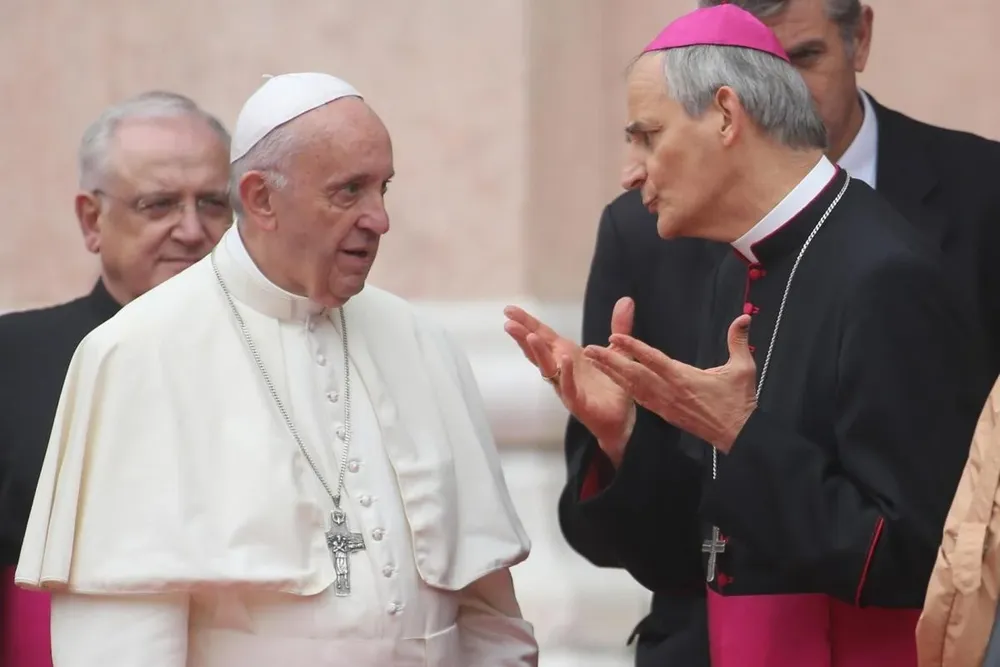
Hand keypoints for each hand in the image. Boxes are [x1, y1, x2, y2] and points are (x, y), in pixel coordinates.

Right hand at [503, 298, 636, 464]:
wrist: (621, 418)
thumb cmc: (612, 385)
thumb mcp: (617, 351)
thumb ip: (619, 326)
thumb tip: (626, 300)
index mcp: (567, 355)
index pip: (543, 335)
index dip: (527, 322)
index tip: (509, 310)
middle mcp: (561, 369)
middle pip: (538, 350)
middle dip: (523, 336)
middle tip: (508, 322)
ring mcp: (566, 386)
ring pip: (548, 368)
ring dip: (538, 353)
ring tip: (529, 337)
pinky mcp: (578, 402)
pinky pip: (569, 387)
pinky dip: (566, 373)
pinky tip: (563, 359)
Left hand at [583, 315, 756, 452]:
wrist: (737, 436)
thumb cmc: (739, 401)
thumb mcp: (743, 369)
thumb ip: (738, 341)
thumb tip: (743, 318)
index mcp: (683, 379)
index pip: (652, 359)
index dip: (632, 347)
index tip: (614, 337)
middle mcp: (668, 391)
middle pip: (633, 373)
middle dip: (609, 361)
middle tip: (588, 349)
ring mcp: (664, 404)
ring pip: (631, 387)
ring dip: (611, 373)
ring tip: (593, 361)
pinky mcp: (665, 413)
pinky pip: (639, 398)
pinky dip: (624, 388)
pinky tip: (614, 380)